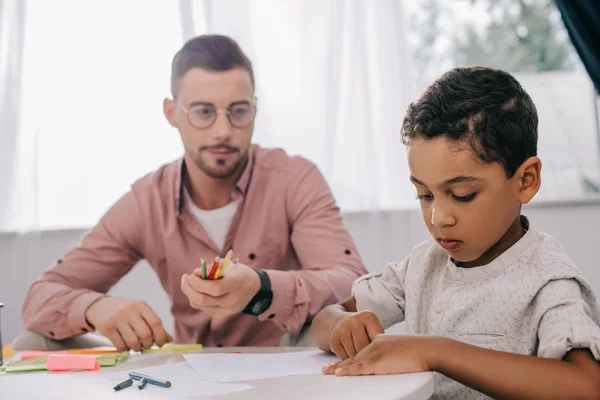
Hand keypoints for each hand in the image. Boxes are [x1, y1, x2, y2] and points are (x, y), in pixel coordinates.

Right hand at [86, 296, 172, 351]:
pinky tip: (126, 345)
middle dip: (148, 344)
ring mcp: (118, 319)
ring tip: (136, 346)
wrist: (100, 306)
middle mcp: (130, 310)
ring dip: (137, 348)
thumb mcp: (141, 313)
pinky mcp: (107, 328)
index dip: (161, 336)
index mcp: (141, 306)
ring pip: (133, 341)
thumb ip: (155, 325)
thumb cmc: (126, 312)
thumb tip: (170, 339)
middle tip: (146, 346)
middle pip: (145, 334)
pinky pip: (120, 345)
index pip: (156, 322)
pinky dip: (126, 349)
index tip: (160, 344)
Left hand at [181, 262, 260, 319]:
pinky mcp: (222, 316)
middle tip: (185, 278)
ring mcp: (227, 311)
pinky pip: (203, 308)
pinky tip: (200, 290)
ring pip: (199, 305)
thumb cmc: (239, 273)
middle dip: (188, 289)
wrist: (254, 288)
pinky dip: (197, 298)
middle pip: (202, 300)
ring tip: (191, 282)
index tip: (191, 275)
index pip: (214, 288)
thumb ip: (211, 267)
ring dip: (190, 293)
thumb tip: (194, 274)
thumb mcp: (229, 264)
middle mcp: (232, 300)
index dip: (198, 283)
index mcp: (236, 284)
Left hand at [322, 334, 436, 375]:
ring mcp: (376, 352)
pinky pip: (360, 367)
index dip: (348, 358)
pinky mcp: (379, 361)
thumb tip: (393, 363)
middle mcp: (375, 344)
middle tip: (326, 369)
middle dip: (339, 363)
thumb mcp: (403, 351)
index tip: (339, 364)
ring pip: (353, 361)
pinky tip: (338, 373)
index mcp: (380, 341)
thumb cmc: (421, 351)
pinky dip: (348, 371)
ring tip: (327, 372)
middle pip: (353, 356)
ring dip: (339, 368)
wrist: (429, 348)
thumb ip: (394, 356)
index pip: (361, 351)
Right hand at [329, 311, 383, 358]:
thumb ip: (378, 339)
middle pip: (364, 347)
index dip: (377, 347)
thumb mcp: (373, 328)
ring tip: (358, 354)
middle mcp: (354, 320)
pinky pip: (344, 357)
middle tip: (367, 355)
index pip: (376, 339)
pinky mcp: (333, 340)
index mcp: (368, 316)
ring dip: (356, 359)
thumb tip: (379, 356)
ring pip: (353, 354)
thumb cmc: (362, 329)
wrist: (339, 321)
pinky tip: (349, 354)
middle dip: (366, 354)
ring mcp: (342, 329)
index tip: (377, 350)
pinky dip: (347, 359)